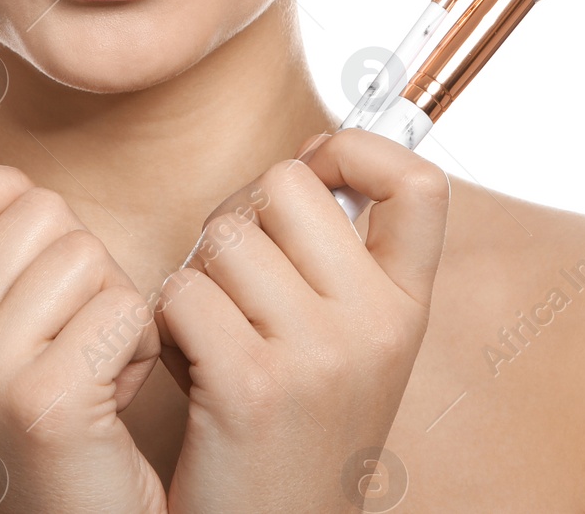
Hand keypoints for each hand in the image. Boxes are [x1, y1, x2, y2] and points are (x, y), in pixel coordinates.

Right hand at [0, 165, 166, 512]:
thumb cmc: (50, 443)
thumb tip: (15, 190)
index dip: (2, 192)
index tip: (39, 243)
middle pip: (39, 211)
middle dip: (85, 261)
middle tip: (79, 336)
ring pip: (88, 254)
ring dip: (118, 305)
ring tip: (99, 369)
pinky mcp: (43, 401)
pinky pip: (125, 307)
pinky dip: (143, 346)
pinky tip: (119, 397)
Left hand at [154, 129, 448, 512]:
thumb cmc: (289, 435)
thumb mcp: (348, 346)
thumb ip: (338, 257)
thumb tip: (315, 150)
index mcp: (405, 310)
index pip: (420, 183)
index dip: (358, 149)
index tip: (316, 169)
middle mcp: (378, 327)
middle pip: (285, 184)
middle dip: (239, 217)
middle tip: (233, 281)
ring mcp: (320, 356)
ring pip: (223, 236)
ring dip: (195, 276)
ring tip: (211, 337)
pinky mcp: (251, 386)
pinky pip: (181, 292)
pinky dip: (164, 325)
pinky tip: (188, 371)